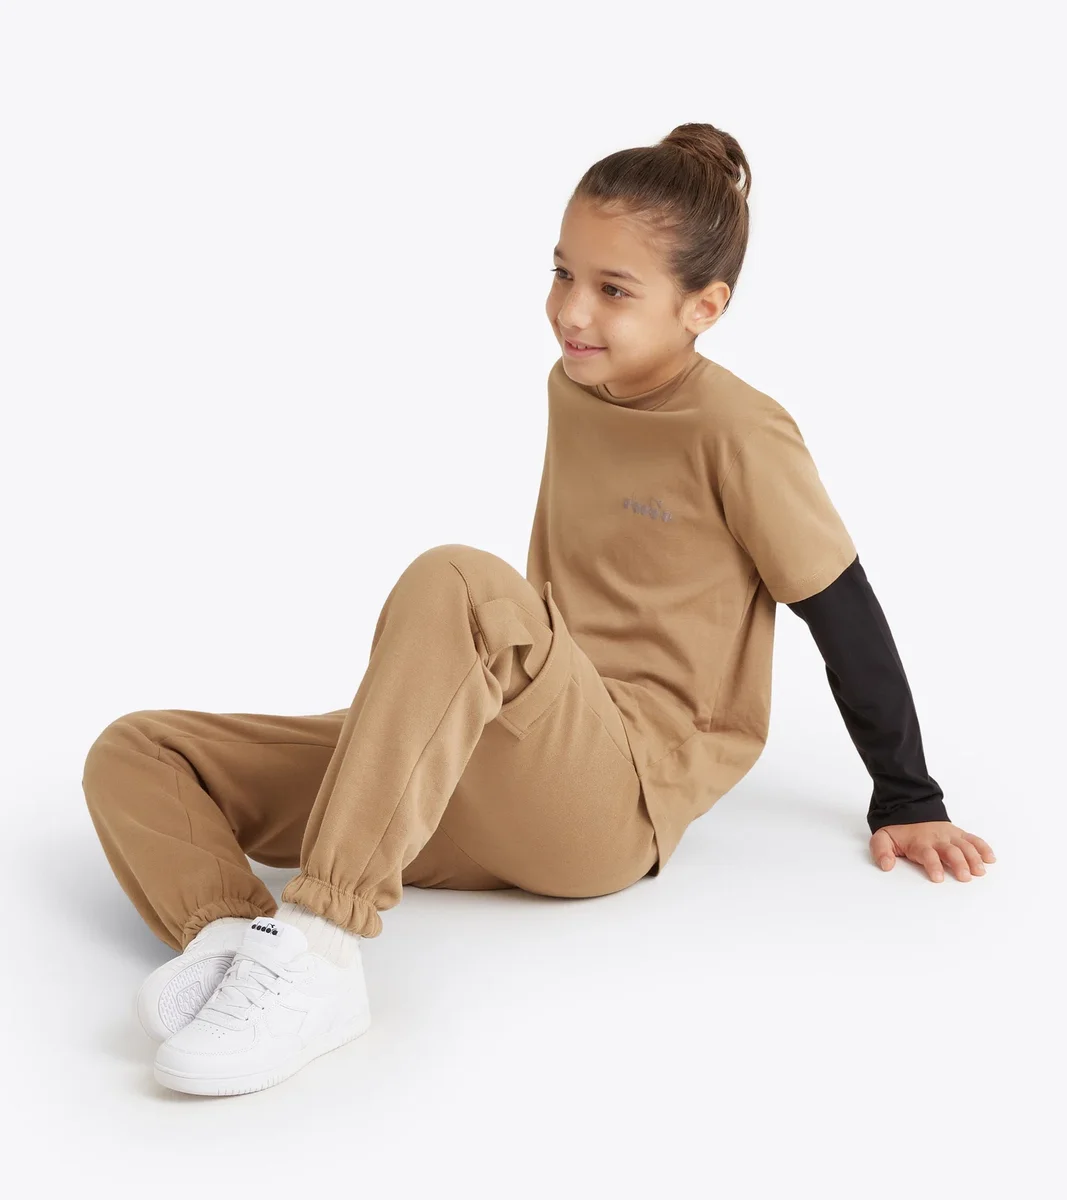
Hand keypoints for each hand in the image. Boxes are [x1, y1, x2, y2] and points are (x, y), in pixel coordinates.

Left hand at [870, 821, 995, 882]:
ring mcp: (950, 836)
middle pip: (951, 851)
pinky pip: (973, 839)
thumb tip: (886, 866)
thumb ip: (881, 851)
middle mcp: (937, 839)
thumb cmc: (899, 831)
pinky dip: (983, 848)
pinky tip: (990, 859)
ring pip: (965, 846)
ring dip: (974, 858)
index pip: (928, 854)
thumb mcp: (882, 838)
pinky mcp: (959, 834)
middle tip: (964, 877)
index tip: (938, 877)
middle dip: (959, 864)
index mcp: (919, 843)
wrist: (910, 810)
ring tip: (980, 871)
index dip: (933, 865)